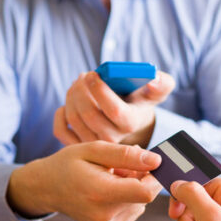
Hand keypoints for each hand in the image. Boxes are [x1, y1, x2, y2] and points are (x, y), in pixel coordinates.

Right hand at [8, 141, 162, 220]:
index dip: (155, 177)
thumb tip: (156, 161)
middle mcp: (104, 215)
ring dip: (132, 189)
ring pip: (141, 204)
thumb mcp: (94, 150)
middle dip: (140, 179)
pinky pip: (133, 212)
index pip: (146, 192)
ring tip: (109, 179)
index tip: (149, 163)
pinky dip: (126, 199)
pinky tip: (108, 191)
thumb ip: (126, 155)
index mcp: (100, 193)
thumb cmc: (69, 164)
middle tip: (117, 167)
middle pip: (144, 197)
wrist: (47, 188)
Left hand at [53, 71, 175, 147]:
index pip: (114, 110)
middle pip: (89, 115)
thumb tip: (152, 79)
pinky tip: (69, 101)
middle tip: (83, 75)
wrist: (131, 122)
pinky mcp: (78, 145)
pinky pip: (60, 130)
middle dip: (81, 91)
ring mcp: (94, 144)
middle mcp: (112, 140)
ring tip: (78, 84)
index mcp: (131, 124)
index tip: (93, 74)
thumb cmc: (141, 102)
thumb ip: (161, 84)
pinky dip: (59, 114)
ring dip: (71, 97)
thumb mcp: (156, 91)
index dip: (100, 91)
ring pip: (74, 119)